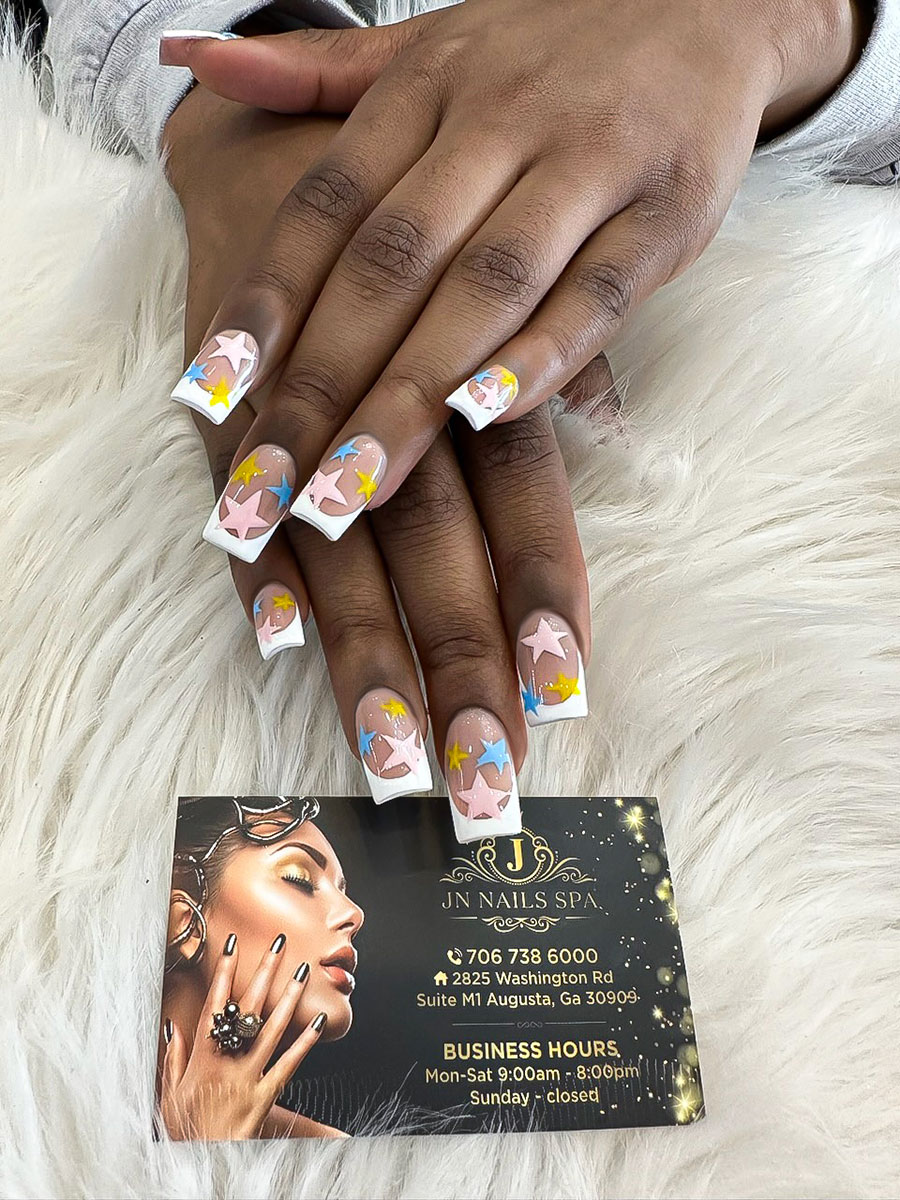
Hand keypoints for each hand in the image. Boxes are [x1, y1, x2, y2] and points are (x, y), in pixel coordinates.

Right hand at [160, 935, 325, 1139]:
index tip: (232, 944)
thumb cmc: (186, 1129)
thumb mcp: (168, 1094)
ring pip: (272, 1027)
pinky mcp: (267, 1093)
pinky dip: (306, 1041)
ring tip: (303, 970)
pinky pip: (289, 1063)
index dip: (223, 971)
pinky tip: (319, 1019)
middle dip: (264, 970)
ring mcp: (249, 1075)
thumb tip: (173, 1027)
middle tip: (278, 942)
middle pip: (248, 1006)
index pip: (214, 1003)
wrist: (203, 1162)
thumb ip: (172, 1059)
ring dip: (289, 996)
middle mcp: (227, 1059)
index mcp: (202, 1056)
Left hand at [161, 0, 861, 533]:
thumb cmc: (551, 49)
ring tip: (353, 491)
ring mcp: (590, 165)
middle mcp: (500, 120)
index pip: (327, 205)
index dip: (267, 302)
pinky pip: (599, 293)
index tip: (209, 394)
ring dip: (413, 394)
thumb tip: (194, 62)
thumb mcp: (433, 45)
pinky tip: (483, 421)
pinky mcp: (668, 214)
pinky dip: (543, 357)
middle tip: (270, 485)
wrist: (708, 1)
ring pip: (486, 287)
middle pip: (393, 264)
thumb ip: (318, 72)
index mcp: (427, 87)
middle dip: (324, 384)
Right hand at [163, 88, 590, 831]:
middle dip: (459, 670)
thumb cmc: (419, 249)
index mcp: (479, 379)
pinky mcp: (228, 427)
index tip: (561, 695)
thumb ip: (559, 373)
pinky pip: (242, 508)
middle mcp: (397, 405)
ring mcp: (302, 417)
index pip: (525, 506)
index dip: (542, 599)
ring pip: (340, 553)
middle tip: (481, 778)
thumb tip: (622, 435)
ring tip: (389, 757)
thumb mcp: (503, 293)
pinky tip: (278, 647)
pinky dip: (258, 573)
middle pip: (436, 555)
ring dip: (363, 657)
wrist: (285, 156)